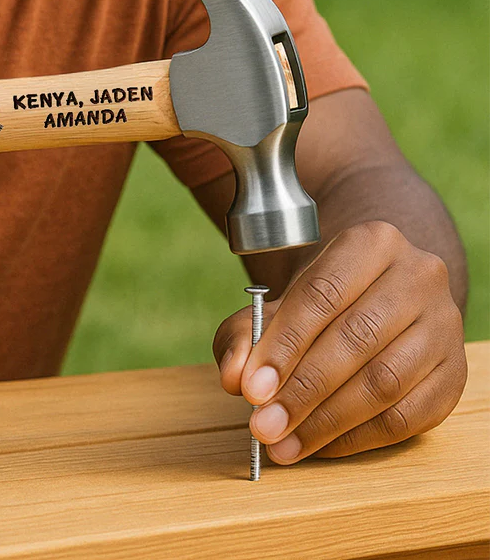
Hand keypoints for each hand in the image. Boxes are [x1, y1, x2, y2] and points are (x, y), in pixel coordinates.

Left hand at [213, 221, 466, 461]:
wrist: (378, 295)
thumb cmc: (319, 301)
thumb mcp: (273, 303)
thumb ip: (242, 333)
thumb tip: (233, 376)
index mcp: (371, 243)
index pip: (322, 296)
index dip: (284, 346)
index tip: (251, 389)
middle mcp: (417, 276)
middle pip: (355, 340)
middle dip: (303, 390)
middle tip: (264, 425)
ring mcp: (443, 325)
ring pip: (384, 382)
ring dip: (327, 421)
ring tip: (284, 443)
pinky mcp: (454, 373)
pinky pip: (407, 416)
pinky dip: (358, 437)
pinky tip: (320, 443)